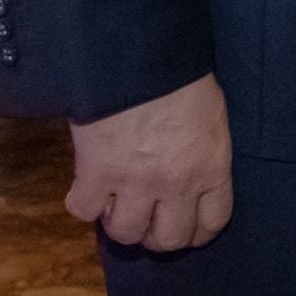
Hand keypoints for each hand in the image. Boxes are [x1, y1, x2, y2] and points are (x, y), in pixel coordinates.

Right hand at [68, 72, 233, 251]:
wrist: (139, 56)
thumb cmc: (181, 76)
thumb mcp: (210, 115)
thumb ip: (203, 151)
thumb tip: (190, 172)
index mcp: (212, 166)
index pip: (213, 223)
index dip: (196, 231)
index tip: (184, 226)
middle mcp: (177, 184)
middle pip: (169, 240)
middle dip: (157, 236)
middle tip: (146, 220)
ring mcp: (135, 183)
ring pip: (126, 233)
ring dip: (119, 222)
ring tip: (115, 204)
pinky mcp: (96, 174)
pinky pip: (84, 210)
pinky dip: (83, 202)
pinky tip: (87, 187)